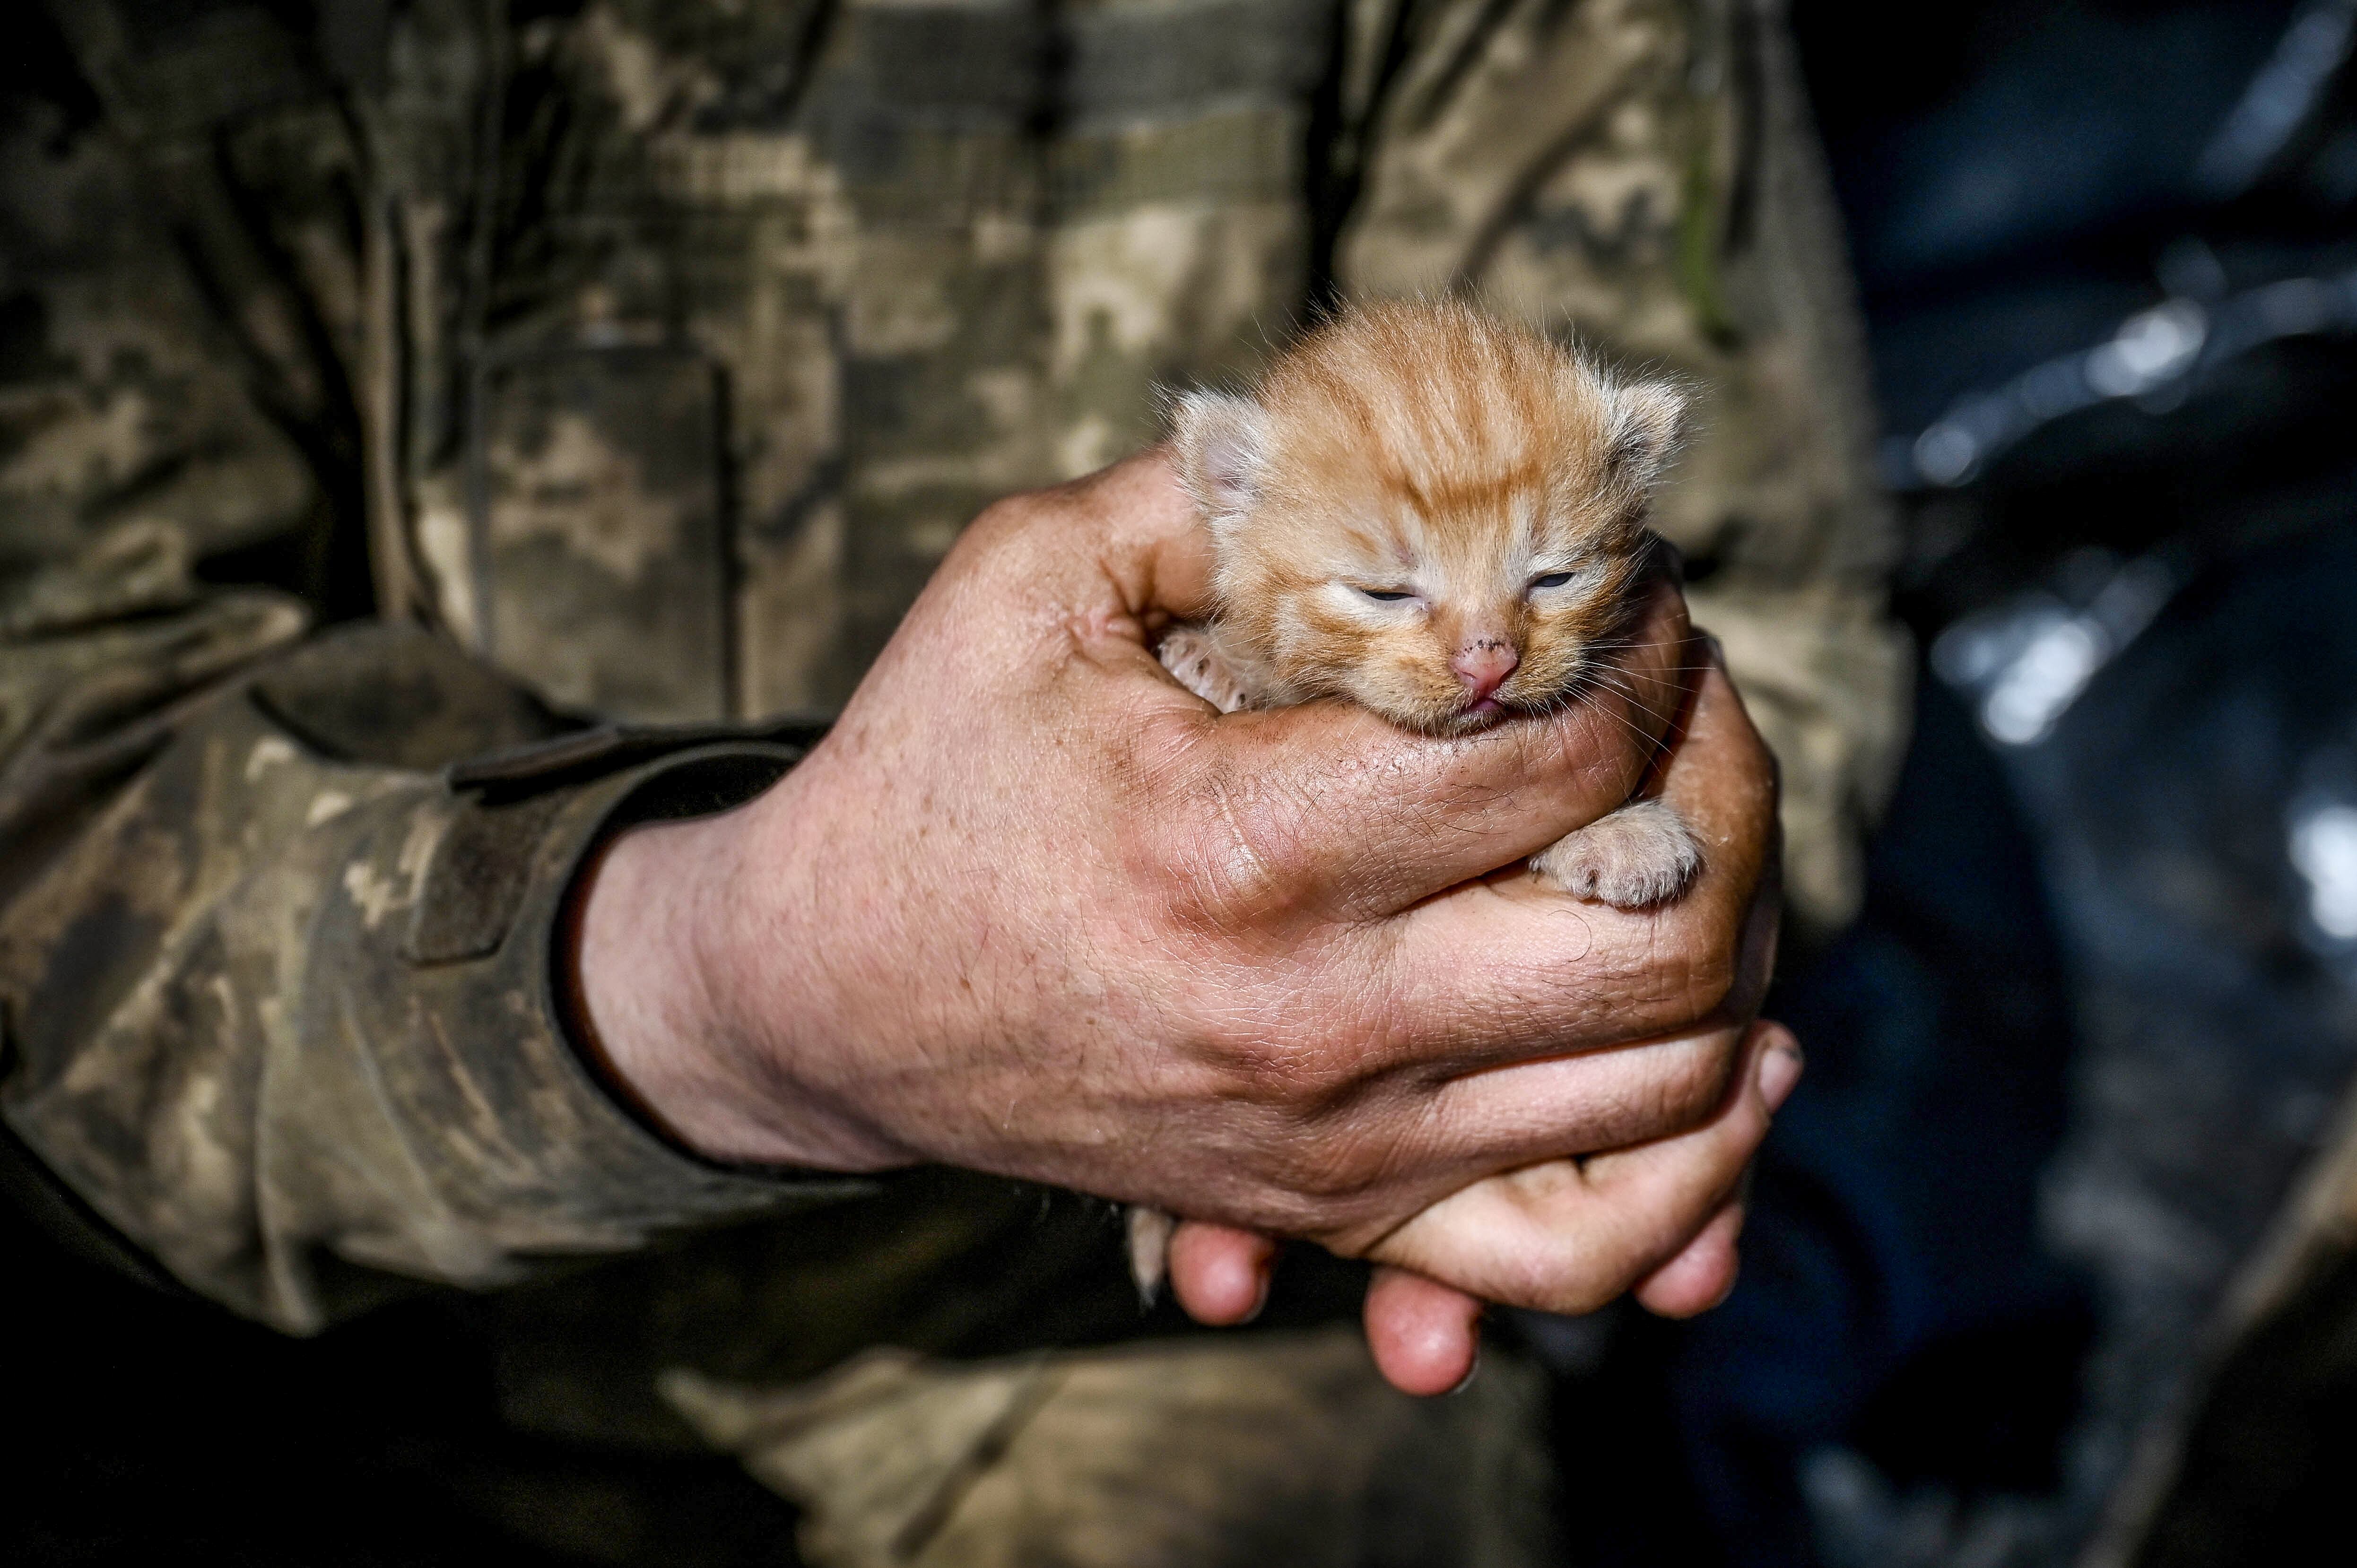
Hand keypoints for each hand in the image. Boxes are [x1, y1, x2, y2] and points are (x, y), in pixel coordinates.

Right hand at [573, 451, 1781, 1377]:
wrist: (823, 1002)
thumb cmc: (926, 776)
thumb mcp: (1025, 587)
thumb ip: (1207, 490)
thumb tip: (1381, 430)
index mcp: (1245, 846)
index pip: (1559, 752)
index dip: (1643, 647)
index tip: (1633, 585)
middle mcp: (1317, 1020)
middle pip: (1662, 930)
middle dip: (1734, 784)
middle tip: (1695, 700)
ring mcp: (1338, 1141)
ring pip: (1662, 1085)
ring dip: (1741, 942)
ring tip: (1705, 832)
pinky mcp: (1336, 1206)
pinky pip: (1576, 1248)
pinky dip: (1691, 1173)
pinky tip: (1724, 1061)